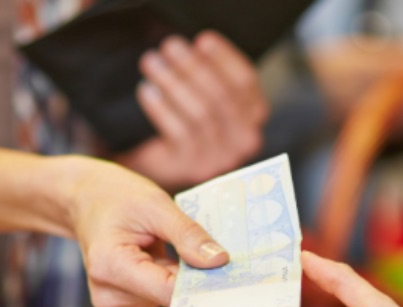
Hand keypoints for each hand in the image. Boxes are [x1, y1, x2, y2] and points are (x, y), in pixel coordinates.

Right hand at [60, 156, 228, 306]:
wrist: (85, 198)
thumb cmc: (116, 196)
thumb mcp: (156, 206)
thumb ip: (187, 235)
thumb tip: (219, 261)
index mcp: (110, 265)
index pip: (168, 291)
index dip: (202, 285)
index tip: (230, 273)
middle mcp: (107, 291)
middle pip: (167, 296)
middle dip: (190, 275)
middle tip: (204, 247)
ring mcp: (112, 298)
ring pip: (165, 296)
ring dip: (177, 273)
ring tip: (166, 243)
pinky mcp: (121, 298)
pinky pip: (157, 292)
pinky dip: (166, 274)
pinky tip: (159, 252)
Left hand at [115, 31, 268, 189]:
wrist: (167, 163)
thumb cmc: (190, 120)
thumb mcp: (209, 96)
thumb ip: (211, 73)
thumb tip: (198, 46)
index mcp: (255, 116)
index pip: (245, 82)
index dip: (224, 58)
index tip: (202, 40)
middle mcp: (245, 141)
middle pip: (221, 97)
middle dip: (193, 67)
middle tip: (169, 46)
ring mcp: (222, 159)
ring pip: (200, 113)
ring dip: (173, 83)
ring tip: (152, 62)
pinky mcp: (195, 170)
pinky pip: (179, 132)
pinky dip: (161, 107)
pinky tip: (147, 90)